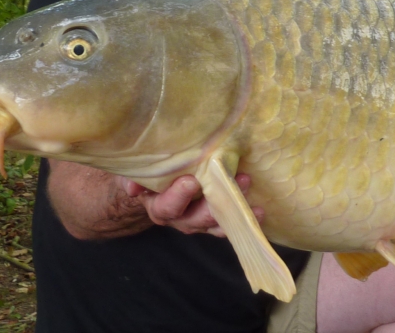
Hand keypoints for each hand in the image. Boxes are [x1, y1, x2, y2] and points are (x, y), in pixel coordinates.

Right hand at [122, 173, 263, 236]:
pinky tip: (260, 212)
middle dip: (216, 205)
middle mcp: (180, 218)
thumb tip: (134, 187)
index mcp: (159, 206)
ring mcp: (200, 220)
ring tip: (255, 205)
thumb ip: (134, 177)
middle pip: (197, 219)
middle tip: (235, 182)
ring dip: (236, 213)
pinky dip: (245, 219)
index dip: (178, 196)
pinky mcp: (215, 218)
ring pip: (216, 223)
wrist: (156, 183)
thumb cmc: (149, 173)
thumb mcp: (136, 172)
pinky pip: (230, 223)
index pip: (167, 206)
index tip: (191, 181)